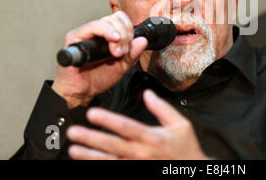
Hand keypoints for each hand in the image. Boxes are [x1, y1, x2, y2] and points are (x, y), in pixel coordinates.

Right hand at [52, 11, 147, 108]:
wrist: (82, 91)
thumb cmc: (98, 77)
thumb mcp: (122, 66)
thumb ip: (133, 53)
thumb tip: (143, 40)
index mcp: (107, 34)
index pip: (120, 19)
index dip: (129, 28)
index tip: (131, 43)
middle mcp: (96, 31)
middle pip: (114, 18)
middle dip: (124, 35)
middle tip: (123, 52)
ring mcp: (84, 33)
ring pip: (105, 22)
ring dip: (117, 36)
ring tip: (116, 53)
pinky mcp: (74, 37)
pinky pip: (91, 27)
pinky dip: (105, 31)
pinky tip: (112, 40)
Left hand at [66, 89, 208, 159]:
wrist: (192, 171)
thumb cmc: (186, 149)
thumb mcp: (180, 124)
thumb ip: (162, 108)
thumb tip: (148, 93)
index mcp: (152, 137)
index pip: (126, 126)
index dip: (107, 120)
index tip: (93, 113)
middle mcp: (141, 153)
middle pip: (111, 145)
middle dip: (91, 138)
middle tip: (74, 131)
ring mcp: (135, 166)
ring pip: (108, 161)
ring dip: (89, 156)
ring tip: (74, 150)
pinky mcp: (134, 173)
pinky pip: (114, 170)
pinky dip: (98, 166)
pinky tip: (87, 162)